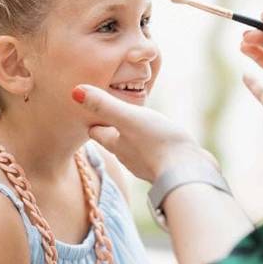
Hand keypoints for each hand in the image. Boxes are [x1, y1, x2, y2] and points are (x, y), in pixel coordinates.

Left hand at [71, 85, 211, 182]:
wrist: (188, 172)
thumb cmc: (157, 143)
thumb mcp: (129, 118)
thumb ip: (104, 104)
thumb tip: (74, 91)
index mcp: (115, 144)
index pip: (96, 131)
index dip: (92, 119)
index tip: (90, 108)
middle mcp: (128, 156)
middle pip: (114, 139)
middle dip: (112, 127)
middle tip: (112, 112)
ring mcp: (147, 163)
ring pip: (134, 147)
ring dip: (133, 136)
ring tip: (136, 124)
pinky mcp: (166, 166)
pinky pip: (154, 152)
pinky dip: (153, 144)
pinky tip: (160, 138)